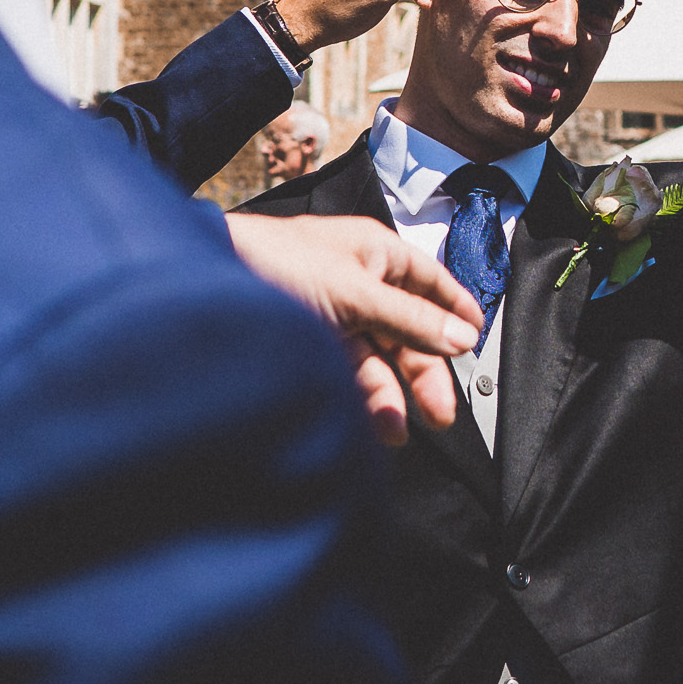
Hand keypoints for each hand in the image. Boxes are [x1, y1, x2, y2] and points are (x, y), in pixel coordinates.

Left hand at [224, 213, 481, 445]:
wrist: (204, 281)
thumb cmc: (276, 263)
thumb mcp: (358, 292)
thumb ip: (412, 320)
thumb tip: (464, 338)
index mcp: (374, 252)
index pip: (429, 280)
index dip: (455, 309)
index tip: (478, 338)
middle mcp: (357, 281)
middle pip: (406, 329)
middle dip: (425, 371)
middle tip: (441, 412)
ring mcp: (333, 314)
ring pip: (377, 358)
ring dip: (391, 394)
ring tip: (396, 430)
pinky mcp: (309, 343)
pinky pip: (348, 373)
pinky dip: (362, 397)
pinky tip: (370, 422)